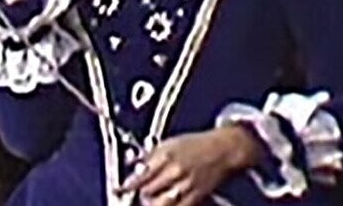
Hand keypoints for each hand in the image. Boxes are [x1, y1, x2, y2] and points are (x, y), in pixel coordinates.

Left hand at [119, 126, 261, 205]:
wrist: (223, 149)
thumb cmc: (196, 144)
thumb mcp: (168, 144)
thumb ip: (148, 155)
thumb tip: (131, 164)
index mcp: (164, 156)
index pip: (140, 176)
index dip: (127, 186)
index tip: (119, 190)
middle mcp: (174, 172)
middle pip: (148, 192)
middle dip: (139, 196)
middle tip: (133, 197)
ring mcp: (186, 186)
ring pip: (162, 203)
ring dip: (152, 204)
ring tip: (148, 202)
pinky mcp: (197, 196)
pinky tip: (165, 204)